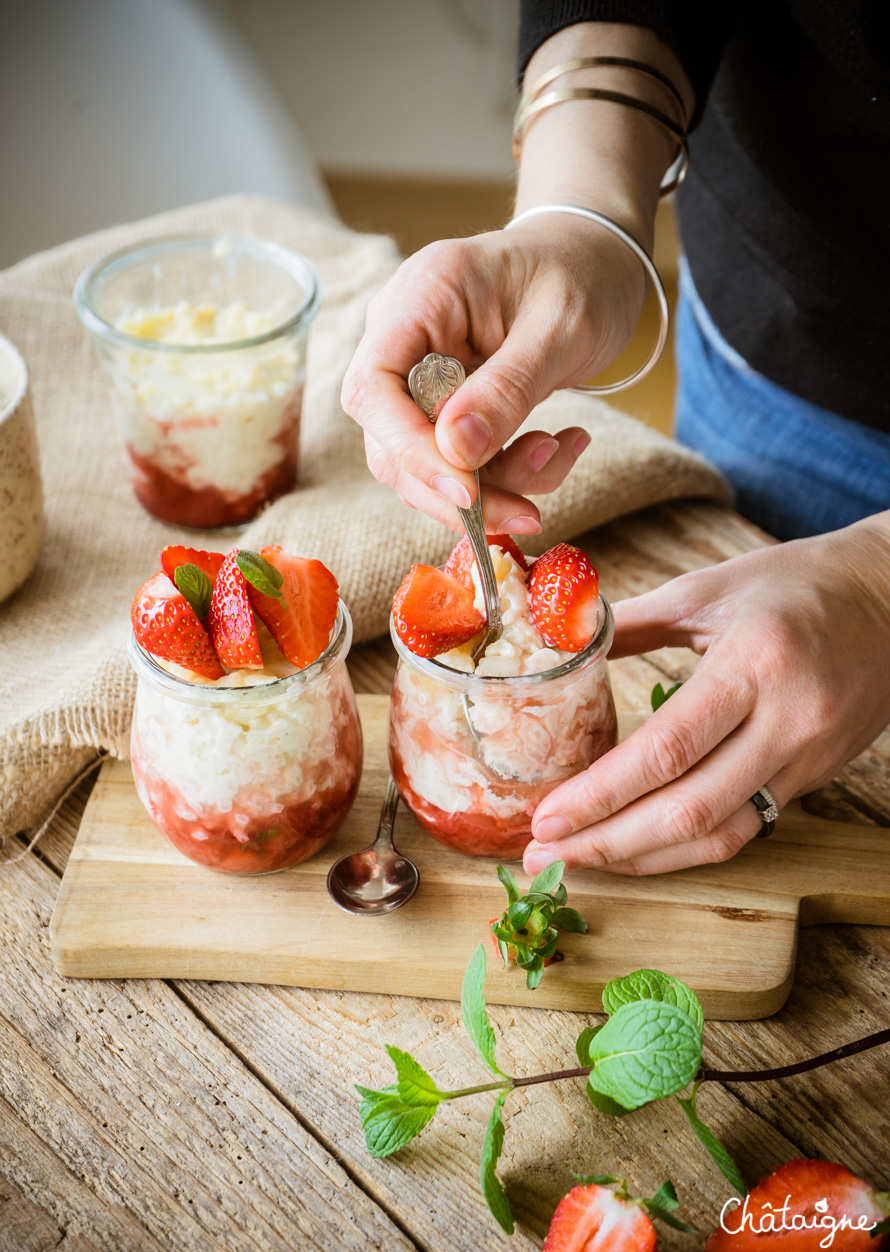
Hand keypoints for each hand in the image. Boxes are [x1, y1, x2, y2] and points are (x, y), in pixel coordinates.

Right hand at [341, 216, 645, 530]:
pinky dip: (512, 475)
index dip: (410, 449)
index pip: (373, 389)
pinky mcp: (448, 409)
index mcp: (420, 298)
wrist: (599, 261)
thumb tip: (455, 452)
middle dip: (459, 490)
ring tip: (559, 453)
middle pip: (392, 443)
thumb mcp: (560, 327)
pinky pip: (463, 465)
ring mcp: (423, 378)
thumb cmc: (582, 274)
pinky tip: (561, 447)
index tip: (469, 492)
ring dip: (496, 488)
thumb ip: (507, 388)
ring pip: (429, 467)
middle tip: (527, 512)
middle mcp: (406, 341)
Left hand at [524, 514, 889, 874]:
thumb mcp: (709, 588)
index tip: (547, 818)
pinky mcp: (813, 780)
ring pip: (720, 836)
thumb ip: (633, 622)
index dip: (600, 794)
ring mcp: (806, 759)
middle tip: (543, 855)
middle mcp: (786, 723)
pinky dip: (684, 848)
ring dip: (642, 859)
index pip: (667, 750)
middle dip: (607, 842)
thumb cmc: (798, 583)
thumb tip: (562, 646)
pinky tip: (637, 848)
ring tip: (579, 861)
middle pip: (689, 811)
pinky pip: (744, 829)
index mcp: (753, 664)